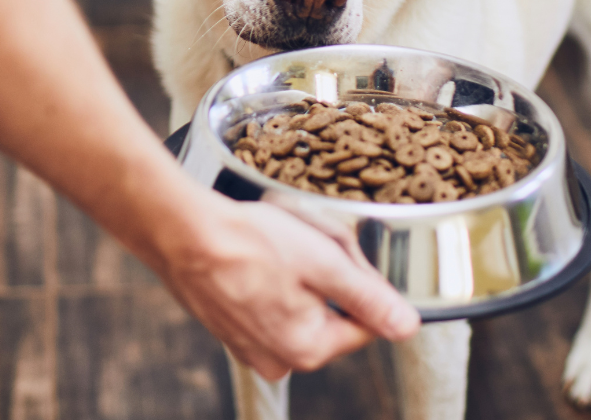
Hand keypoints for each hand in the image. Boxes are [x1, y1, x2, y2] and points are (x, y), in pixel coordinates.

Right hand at [155, 195, 419, 379]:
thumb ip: (369, 298)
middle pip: (331, 313)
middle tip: (306, 244)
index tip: (341, 254)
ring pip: (300, 305)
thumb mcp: (324, 262)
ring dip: (299, 275)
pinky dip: (270, 278)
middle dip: (328, 277)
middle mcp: (278, 358)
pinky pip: (269, 302)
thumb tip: (407, 326)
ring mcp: (250, 345)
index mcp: (307, 348)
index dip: (362, 283)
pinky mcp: (230, 326)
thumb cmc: (250, 243)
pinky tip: (258, 254)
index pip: (365, 323)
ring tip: (277, 246)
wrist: (184, 232)